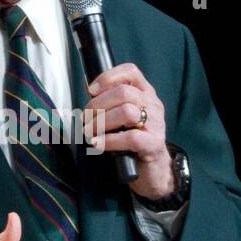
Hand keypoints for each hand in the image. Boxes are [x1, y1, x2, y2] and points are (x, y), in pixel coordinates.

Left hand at [85, 63, 172, 200]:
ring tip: (89, 132)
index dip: (108, 77)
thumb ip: (109, 102)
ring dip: (101, 122)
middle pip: (124, 92)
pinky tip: (97, 144)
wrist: (153, 169)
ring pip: (127, 112)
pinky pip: (131, 137)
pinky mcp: (153, 144)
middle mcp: (153, 105)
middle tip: (85, 118)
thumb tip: (88, 90)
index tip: (91, 90)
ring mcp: (156, 124)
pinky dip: (109, 140)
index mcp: (145, 93)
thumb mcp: (122, 117)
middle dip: (98, 104)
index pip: (131, 72)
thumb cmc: (133, 140)